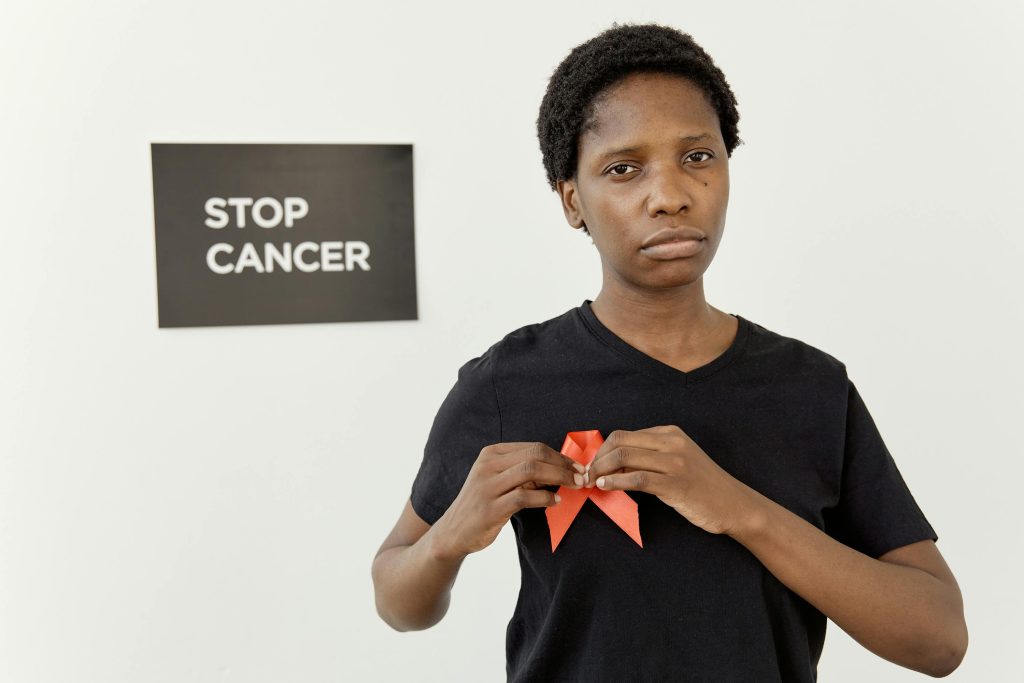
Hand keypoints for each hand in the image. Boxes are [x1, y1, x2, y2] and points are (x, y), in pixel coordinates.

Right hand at [435, 442, 584, 557]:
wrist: (453, 532)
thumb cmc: (482, 505)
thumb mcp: (498, 481)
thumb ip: (523, 473)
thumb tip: (560, 469)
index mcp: (491, 454)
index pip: (534, 447)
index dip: (560, 456)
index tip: (578, 466)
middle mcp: (488, 465)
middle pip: (535, 455)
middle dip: (563, 465)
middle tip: (582, 476)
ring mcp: (487, 486)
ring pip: (531, 471)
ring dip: (559, 477)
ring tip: (574, 486)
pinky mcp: (490, 508)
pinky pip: (524, 497)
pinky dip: (545, 497)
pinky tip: (555, 501)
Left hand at [583, 425, 762, 536]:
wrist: (734, 505)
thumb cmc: (702, 486)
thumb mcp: (677, 461)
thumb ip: (650, 457)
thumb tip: (613, 464)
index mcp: (669, 433)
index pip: (624, 435)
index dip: (602, 451)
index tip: (591, 466)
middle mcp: (671, 442)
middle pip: (620, 442)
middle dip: (596, 459)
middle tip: (586, 476)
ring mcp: (675, 462)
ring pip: (625, 457)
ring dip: (601, 470)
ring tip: (591, 483)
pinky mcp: (676, 483)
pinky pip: (637, 478)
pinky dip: (616, 481)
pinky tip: (606, 487)